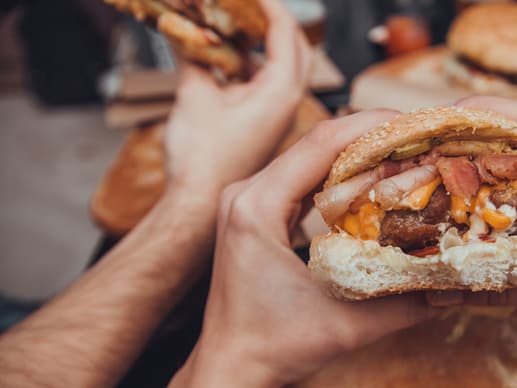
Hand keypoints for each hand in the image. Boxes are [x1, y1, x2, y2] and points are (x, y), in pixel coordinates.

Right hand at [164, 0, 311, 196]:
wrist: (200, 207)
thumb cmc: (201, 160)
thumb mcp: (194, 96)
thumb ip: (196, 55)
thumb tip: (188, 27)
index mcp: (279, 92)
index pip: (287, 34)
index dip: (271, 6)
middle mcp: (288, 104)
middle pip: (297, 49)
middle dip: (277, 22)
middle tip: (252, 6)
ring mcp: (280, 116)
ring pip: (287, 68)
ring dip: (269, 43)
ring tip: (241, 23)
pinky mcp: (268, 127)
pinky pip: (273, 85)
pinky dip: (259, 65)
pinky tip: (234, 60)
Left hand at [193, 110, 436, 387]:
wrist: (229, 369)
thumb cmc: (275, 349)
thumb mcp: (348, 327)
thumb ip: (405, 305)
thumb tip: (456, 284)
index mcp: (256, 207)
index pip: (321, 144)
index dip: (373, 127)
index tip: (417, 124)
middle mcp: (245, 193)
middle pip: (316, 144)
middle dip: (371, 136)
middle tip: (422, 137)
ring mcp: (246, 199)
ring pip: (309, 157)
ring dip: (356, 153)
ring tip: (405, 153)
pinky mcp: (253, 211)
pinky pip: (301, 178)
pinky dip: (338, 175)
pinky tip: (373, 180)